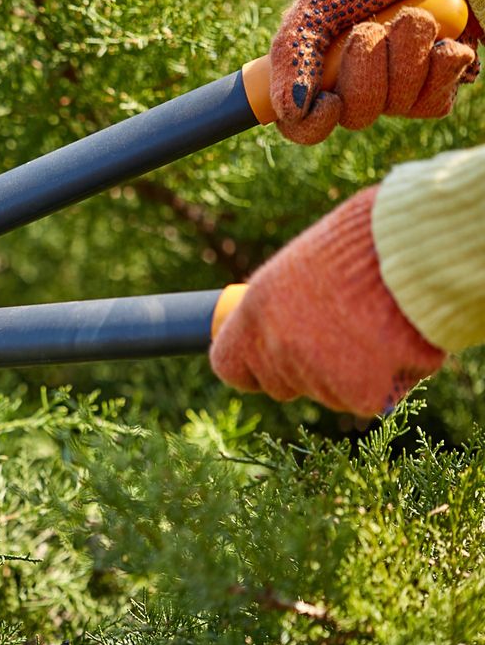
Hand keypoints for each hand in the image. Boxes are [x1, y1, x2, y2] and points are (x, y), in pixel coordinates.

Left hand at [210, 187, 444, 416]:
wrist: (414, 247)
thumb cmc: (364, 244)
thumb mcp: (302, 265)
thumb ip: (283, 305)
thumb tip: (278, 327)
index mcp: (255, 311)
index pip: (230, 367)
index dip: (252, 367)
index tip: (270, 357)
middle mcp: (276, 346)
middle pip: (282, 385)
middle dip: (307, 369)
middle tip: (342, 332)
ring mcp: (313, 372)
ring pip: (327, 394)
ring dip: (351, 372)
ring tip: (376, 325)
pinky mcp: (357, 391)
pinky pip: (368, 399)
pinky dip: (387, 380)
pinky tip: (396, 344)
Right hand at [273, 0, 480, 143]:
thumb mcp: (319, 2)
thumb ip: (293, 54)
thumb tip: (289, 110)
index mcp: (320, 73)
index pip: (305, 127)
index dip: (314, 124)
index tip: (328, 100)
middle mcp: (359, 87)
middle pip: (356, 116)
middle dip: (366, 68)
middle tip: (370, 29)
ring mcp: (400, 89)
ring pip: (397, 105)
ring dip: (405, 54)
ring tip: (410, 18)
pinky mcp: (439, 85)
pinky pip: (433, 101)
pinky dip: (439, 63)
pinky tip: (440, 39)